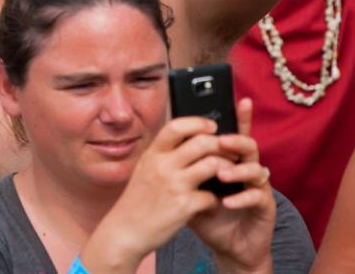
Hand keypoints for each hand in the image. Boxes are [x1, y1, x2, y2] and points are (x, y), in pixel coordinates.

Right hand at [83, 117, 227, 269]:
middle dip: (221, 146)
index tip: (211, 127)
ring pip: (212, 165)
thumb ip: (162, 155)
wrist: (125, 231)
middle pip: (201, 142)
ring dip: (226, 171)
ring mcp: (174, 185)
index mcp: (152, 154)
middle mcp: (162, 165)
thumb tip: (187, 140)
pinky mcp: (184, 206)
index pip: (177, 126)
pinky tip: (210, 207)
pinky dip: (215, 202)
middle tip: (229, 153)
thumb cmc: (137, 201)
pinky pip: (211, 197)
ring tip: (227, 178)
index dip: (198, 123)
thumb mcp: (144, 169)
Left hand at [188, 99, 275, 273]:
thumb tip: (162, 148)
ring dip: (238, 170)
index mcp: (229, 160)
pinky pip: (257, 197)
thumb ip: (183, 170)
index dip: (240, 117)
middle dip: (235, 141)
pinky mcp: (265, 206)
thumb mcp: (190, 190)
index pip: (234, 133)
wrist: (227, 247)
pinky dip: (242, 198)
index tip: (240, 100)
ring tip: (222, 173)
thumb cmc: (209, 215)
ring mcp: (258, 187)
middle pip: (247, 145)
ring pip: (255, 168)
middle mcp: (246, 169)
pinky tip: (227, 202)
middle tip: (221, 141)